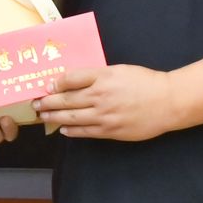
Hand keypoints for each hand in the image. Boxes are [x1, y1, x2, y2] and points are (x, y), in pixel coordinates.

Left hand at [34, 65, 179, 141]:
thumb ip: (98, 75)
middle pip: (66, 99)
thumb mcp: (120, 70)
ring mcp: (104, 115)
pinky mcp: (110, 130)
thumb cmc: (145, 82)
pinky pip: (85, 132)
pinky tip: (62, 129)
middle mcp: (100, 95)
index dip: (55, 82)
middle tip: (34, 103)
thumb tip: (75, 80)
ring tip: (42, 116)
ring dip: (54, 117)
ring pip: (72, 116)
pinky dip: (71, 131)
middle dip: (47, 102)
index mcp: (103, 76)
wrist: (167, 102)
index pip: (71, 78)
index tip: (46, 85)